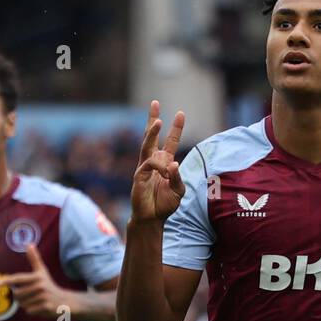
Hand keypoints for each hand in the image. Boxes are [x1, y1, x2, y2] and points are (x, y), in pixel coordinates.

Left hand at [0, 244, 67, 317]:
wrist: (65, 301)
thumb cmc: (49, 285)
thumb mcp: (42, 271)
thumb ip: (34, 259)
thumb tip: (29, 244)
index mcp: (37, 277)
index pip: (19, 279)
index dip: (8, 281)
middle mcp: (40, 286)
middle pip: (18, 294)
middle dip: (20, 297)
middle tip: (31, 295)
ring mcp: (43, 297)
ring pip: (23, 304)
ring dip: (26, 304)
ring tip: (36, 301)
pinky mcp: (45, 307)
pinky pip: (29, 311)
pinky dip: (32, 311)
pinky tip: (40, 307)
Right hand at [131, 100, 185, 221]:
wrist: (151, 218)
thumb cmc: (164, 204)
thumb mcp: (178, 190)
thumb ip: (178, 177)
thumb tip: (174, 162)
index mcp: (165, 162)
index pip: (171, 141)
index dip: (176, 128)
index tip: (181, 113)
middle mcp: (154, 161)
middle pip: (151, 135)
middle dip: (153, 118)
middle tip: (155, 102)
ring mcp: (144, 166)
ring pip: (147, 144)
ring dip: (152, 131)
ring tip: (158, 121)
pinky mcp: (139, 174)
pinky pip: (150, 164)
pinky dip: (159, 166)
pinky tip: (164, 174)